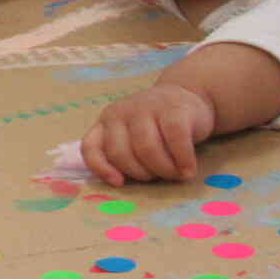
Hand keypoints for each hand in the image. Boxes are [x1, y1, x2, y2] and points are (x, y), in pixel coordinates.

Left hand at [81, 84, 216, 185]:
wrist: (185, 96)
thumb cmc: (155, 126)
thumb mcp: (130, 135)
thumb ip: (121, 152)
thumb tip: (120, 182)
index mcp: (106, 122)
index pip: (90, 146)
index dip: (101, 168)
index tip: (119, 183)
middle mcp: (120, 112)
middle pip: (120, 154)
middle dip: (141, 173)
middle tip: (160, 176)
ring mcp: (146, 108)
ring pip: (146, 149)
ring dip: (163, 170)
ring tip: (177, 174)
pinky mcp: (174, 109)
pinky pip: (176, 139)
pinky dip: (183, 159)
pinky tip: (189, 169)